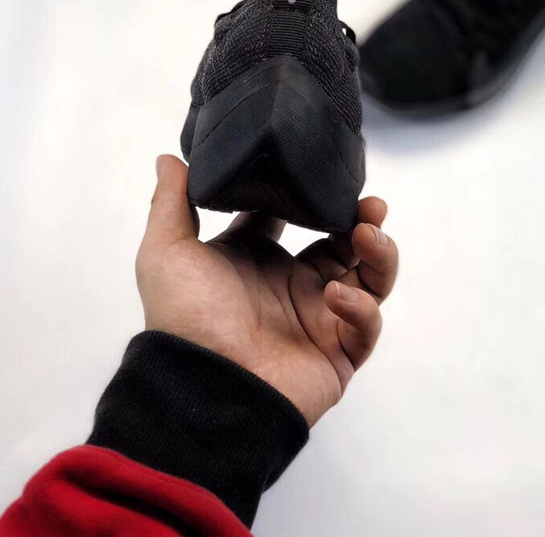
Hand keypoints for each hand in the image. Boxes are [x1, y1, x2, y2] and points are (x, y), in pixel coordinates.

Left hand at [136, 155, 398, 427]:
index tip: (324, 174)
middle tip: (370, 203)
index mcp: (257, 259)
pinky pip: (366, 326)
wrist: (201, 387)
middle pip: (342, 245)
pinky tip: (335, 296)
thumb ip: (171, 200)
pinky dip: (361, 307)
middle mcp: (291, 286)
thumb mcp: (167, 250)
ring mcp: (318, 319)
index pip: (293, 219)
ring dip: (377, 255)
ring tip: (369, 234)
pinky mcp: (338, 353)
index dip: (311, 196)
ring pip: (369, 280)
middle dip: (362, 221)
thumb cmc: (183, 317)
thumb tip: (168, 157)